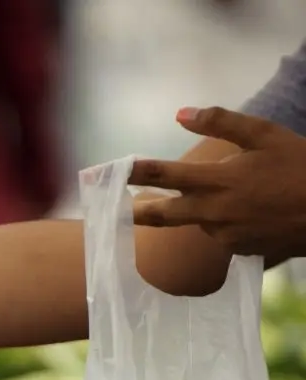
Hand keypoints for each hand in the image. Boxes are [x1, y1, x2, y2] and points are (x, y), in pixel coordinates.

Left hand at [130, 107, 305, 259]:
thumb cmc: (300, 165)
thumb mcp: (265, 134)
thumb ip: (221, 122)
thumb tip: (180, 113)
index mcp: (218, 180)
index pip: (164, 177)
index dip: (134, 174)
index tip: (108, 173)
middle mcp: (213, 212)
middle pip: (162, 216)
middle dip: (137, 212)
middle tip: (117, 210)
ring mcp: (223, 235)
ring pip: (198, 220)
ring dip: (204, 208)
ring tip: (243, 195)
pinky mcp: (235, 250)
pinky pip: (221, 233)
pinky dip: (227, 221)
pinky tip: (253, 211)